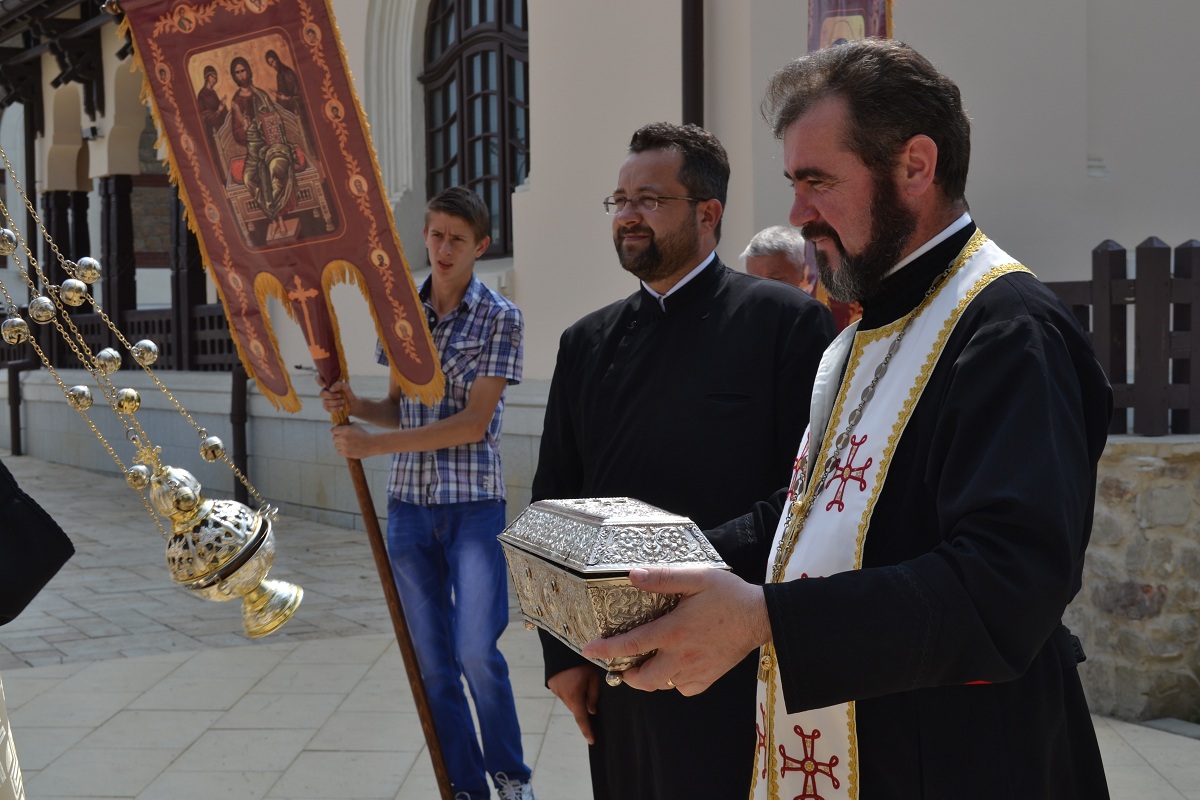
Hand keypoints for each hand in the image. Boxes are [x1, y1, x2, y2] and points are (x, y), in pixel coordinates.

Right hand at [318, 378, 357, 416]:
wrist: (352, 404)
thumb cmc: (348, 394)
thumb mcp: (346, 387)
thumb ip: (339, 385)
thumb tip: (331, 389)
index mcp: (328, 384)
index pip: (318, 379)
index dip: (319, 381)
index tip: (325, 385)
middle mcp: (325, 391)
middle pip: (321, 394)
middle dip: (332, 396)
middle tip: (341, 396)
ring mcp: (325, 400)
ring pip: (325, 402)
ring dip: (336, 402)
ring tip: (343, 401)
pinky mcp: (327, 407)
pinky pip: (327, 408)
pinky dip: (335, 409)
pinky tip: (341, 408)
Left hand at [329, 421, 375, 458]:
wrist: (372, 444)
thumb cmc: (364, 434)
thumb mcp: (356, 425)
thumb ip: (347, 425)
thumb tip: (340, 426)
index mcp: (345, 430)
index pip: (333, 430)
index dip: (336, 431)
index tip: (339, 433)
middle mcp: (343, 438)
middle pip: (334, 438)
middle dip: (338, 438)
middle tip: (344, 439)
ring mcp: (344, 446)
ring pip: (336, 446)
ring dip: (340, 445)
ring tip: (347, 445)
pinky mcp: (346, 453)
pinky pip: (339, 452)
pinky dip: (342, 451)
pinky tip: (347, 449)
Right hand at [546, 664, 600, 744]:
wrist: (562, 646)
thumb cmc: (582, 661)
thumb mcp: (593, 677)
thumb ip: (593, 695)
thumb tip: (591, 711)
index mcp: (574, 695)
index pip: (581, 718)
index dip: (587, 730)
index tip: (592, 740)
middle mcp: (563, 695)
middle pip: (575, 710)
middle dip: (583, 712)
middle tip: (592, 708)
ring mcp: (556, 690)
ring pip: (569, 702)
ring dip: (577, 701)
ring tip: (584, 690)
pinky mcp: (552, 685)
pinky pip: (564, 695)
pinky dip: (571, 695)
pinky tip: (576, 685)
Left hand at [582, 565, 771, 695]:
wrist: (761, 617)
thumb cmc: (728, 595)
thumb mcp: (696, 578)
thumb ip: (663, 578)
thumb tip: (633, 575)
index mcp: (673, 631)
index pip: (631, 644)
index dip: (606, 649)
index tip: (588, 651)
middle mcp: (681, 656)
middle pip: (642, 678)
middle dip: (626, 674)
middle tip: (622, 662)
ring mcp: (695, 670)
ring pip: (662, 685)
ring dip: (649, 677)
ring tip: (646, 663)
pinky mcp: (708, 678)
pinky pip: (683, 688)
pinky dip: (673, 682)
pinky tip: (675, 666)